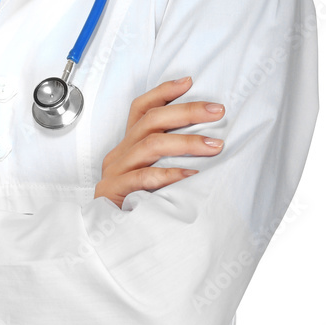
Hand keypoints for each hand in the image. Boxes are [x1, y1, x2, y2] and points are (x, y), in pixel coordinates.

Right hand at [94, 77, 224, 207]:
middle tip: (217, 111)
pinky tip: (192, 176)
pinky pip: (145, 178)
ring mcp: (116, 171)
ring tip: (214, 145)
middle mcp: (120, 154)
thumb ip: (168, 160)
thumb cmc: (136, 207)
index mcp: (127, 146)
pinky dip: (170, 174)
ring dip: (186, 142)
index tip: (189, 82)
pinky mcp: (115, 191)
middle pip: (151, 121)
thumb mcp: (153, 177)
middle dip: (186, 112)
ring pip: (150, 145)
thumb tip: (208, 143)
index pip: (141, 108)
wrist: (108, 243)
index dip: (163, 92)